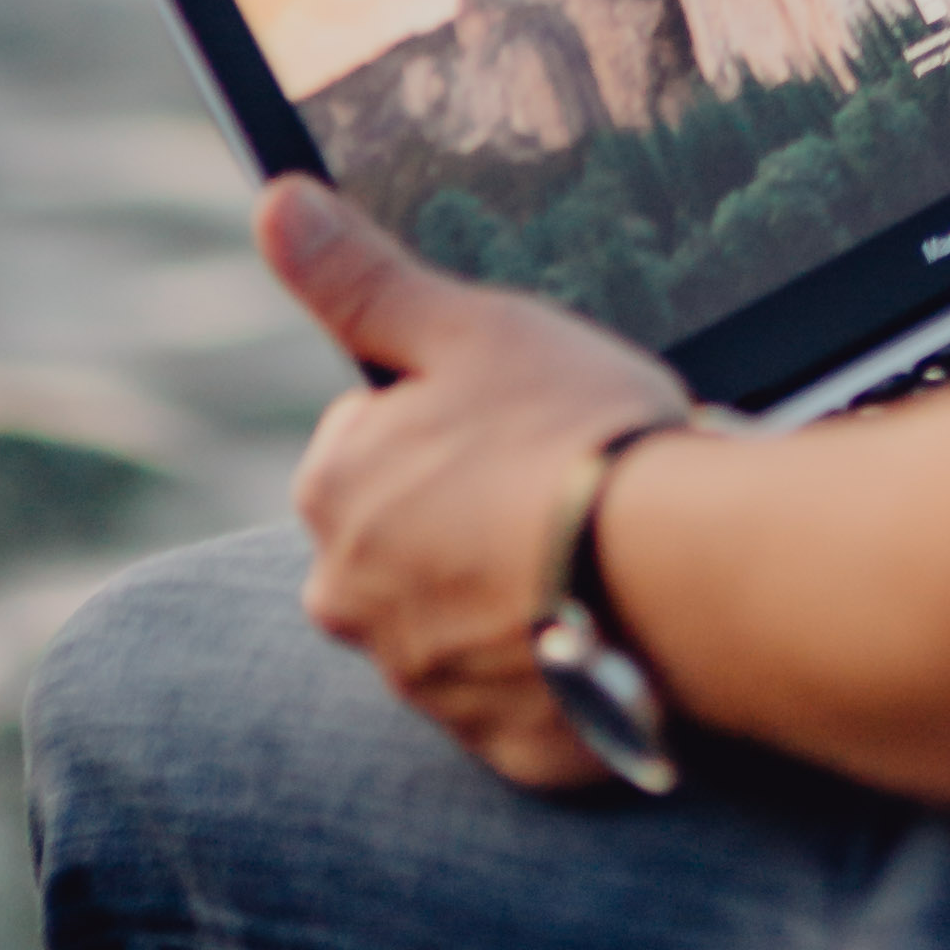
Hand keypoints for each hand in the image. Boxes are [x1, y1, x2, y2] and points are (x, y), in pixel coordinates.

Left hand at [259, 175, 689, 788]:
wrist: (676, 576)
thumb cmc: (571, 432)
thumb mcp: (467, 327)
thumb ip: (361, 277)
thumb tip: (274, 203)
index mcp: (335, 487)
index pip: (370, 437)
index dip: (451, 416)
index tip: (522, 417)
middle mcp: (348, 596)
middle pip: (404, 535)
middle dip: (469, 513)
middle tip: (567, 484)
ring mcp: (419, 682)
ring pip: (458, 616)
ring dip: (510, 590)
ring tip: (600, 554)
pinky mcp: (497, 746)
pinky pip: (517, 694)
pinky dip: (555, 661)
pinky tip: (612, 622)